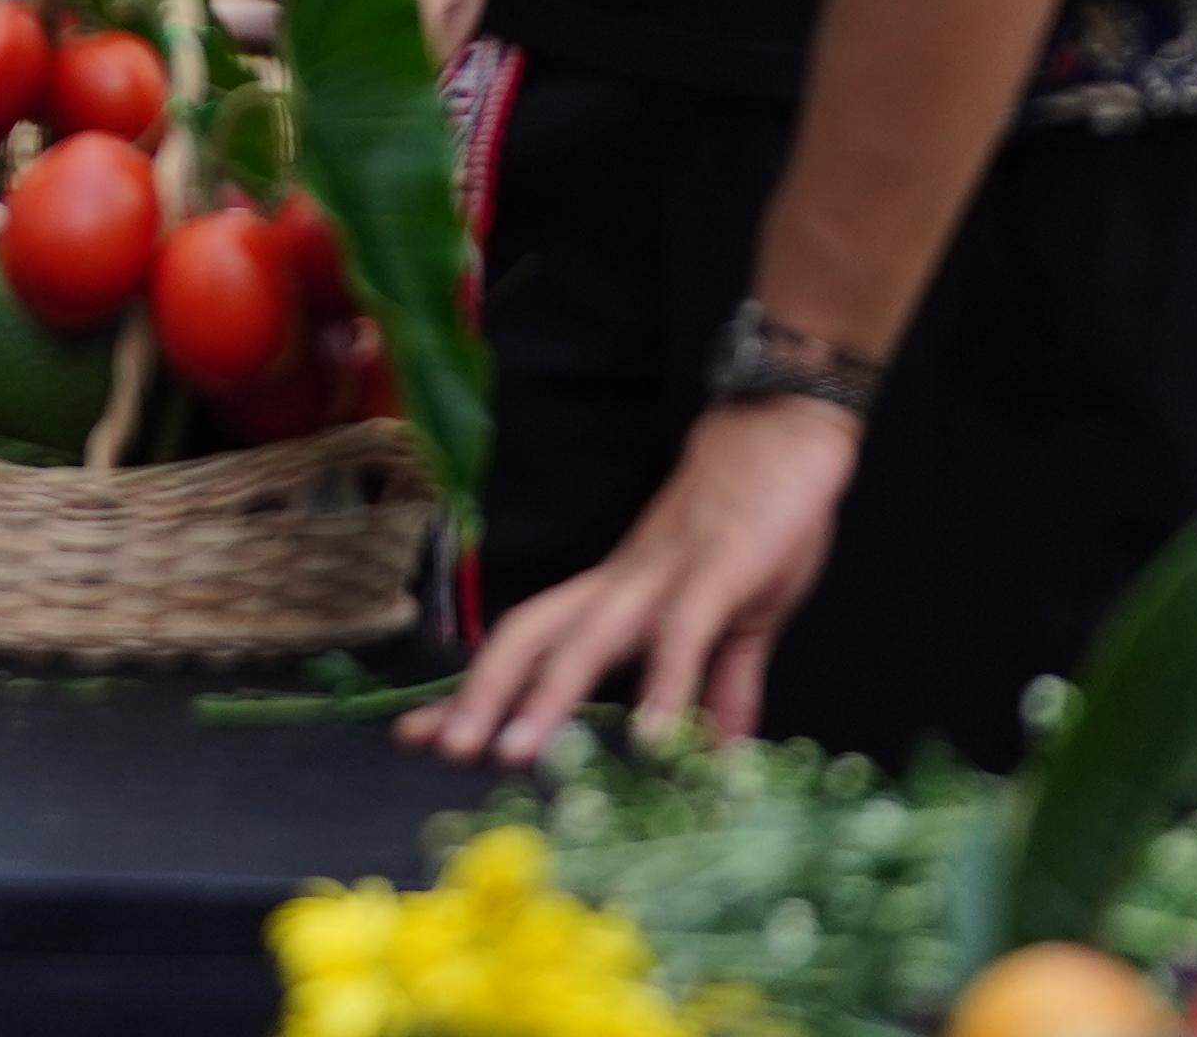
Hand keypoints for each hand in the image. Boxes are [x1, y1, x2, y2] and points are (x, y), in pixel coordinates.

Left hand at [403, 393, 862, 768]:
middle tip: (442, 751)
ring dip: (548, 698)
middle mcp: (619, 587)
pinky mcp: (720, 573)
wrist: (781, 439)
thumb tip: (713, 756)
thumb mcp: (730, 622)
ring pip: (588, 638)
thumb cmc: (745, 528)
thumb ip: (717, 688)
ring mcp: (663, 578)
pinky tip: (652, 741)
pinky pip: (683, 634)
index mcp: (612, 599)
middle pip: (531, 637)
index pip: (525, 645)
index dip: (473, 690)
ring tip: (514, 758)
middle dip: (483, 694)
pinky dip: (664, 686)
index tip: (415, 735)